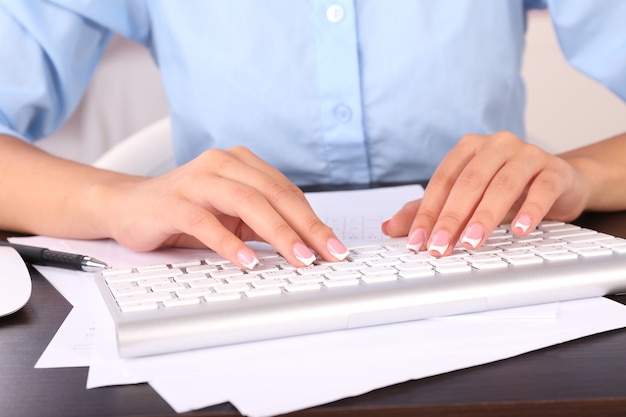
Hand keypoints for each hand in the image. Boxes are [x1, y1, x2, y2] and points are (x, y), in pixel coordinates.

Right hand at [102, 146, 348, 267]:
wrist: (129, 206)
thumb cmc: (186, 211)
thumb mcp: (232, 216)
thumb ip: (263, 223)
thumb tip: (307, 246)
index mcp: (241, 163)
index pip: (286, 191)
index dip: (314, 220)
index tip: (334, 246)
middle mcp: (222, 164)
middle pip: (273, 194)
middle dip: (306, 226)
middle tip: (327, 253)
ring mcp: (196, 180)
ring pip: (246, 202)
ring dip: (277, 232)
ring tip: (298, 257)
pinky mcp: (173, 202)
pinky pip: (206, 222)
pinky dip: (230, 243)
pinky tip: (247, 261)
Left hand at [381, 132, 588, 255]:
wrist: (558, 182)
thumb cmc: (506, 190)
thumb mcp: (466, 201)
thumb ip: (429, 211)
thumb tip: (389, 227)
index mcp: (469, 148)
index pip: (442, 181)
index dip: (427, 212)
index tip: (417, 241)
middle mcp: (496, 146)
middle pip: (469, 182)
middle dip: (451, 218)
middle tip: (440, 246)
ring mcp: (527, 155)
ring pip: (502, 184)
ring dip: (485, 216)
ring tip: (472, 242)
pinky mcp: (554, 170)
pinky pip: (542, 188)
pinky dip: (530, 209)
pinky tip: (519, 230)